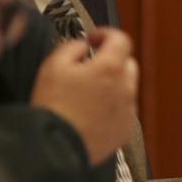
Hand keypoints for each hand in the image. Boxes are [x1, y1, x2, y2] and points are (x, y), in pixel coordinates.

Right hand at [31, 28, 137, 163]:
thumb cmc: (53, 105)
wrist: (55, 146)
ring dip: (112, 86)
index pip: (121, 40)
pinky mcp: (125, 130)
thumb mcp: (53, 65)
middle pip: (127, 64)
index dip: (106, 35)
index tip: (93, 40)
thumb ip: (72, 47)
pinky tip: (91, 114)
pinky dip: (112, 108)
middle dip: (111, 61)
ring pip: (126, 89)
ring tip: (86, 95)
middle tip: (88, 68)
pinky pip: (123, 111)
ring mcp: (128, 111)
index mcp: (110, 68)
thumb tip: (84, 46)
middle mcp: (126, 88)